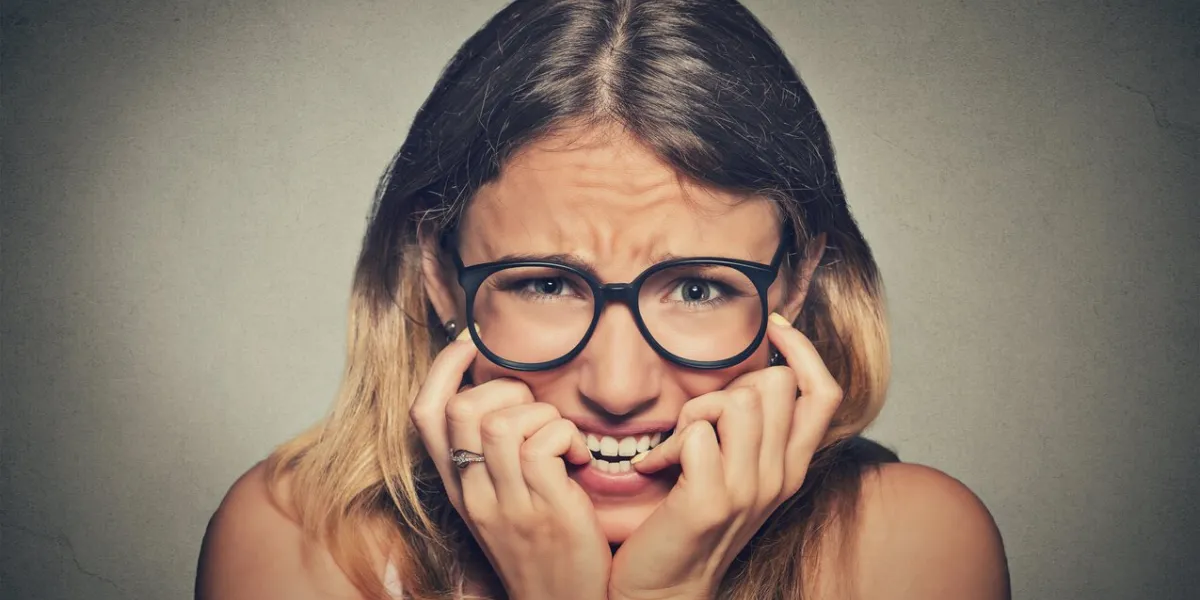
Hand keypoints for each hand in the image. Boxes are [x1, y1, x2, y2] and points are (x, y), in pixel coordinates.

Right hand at [408, 332, 610, 599]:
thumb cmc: (541, 546)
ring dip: (542, 414)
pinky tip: (580, 460)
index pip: (424, 415)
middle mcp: (473, 494)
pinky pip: (545, 444)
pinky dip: (569, 437)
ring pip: (502, 423)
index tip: (472, 343)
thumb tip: (500, 396)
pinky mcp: (547, 512)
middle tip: (536, 409)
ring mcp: (508, 505)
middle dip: (505, 388)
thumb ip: (492, 456)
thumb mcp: (500, 502)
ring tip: (560, 437)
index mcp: (458, 487)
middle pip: (462, 409)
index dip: (443, 368)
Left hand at [608, 314, 843, 599]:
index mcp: (791, 468)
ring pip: (735, 402)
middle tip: (695, 425)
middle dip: (727, 389)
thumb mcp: (735, 472)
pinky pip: (695, 435)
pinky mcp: (709, 503)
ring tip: (675, 448)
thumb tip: (752, 373)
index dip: (804, 352)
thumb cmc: (688, 522)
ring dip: (694, 414)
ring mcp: (748, 492)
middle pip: (774, 385)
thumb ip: (751, 430)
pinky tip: (651, 470)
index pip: (825, 393)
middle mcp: (779, 478)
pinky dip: (664, 446)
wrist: (663, 590)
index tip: (773, 328)